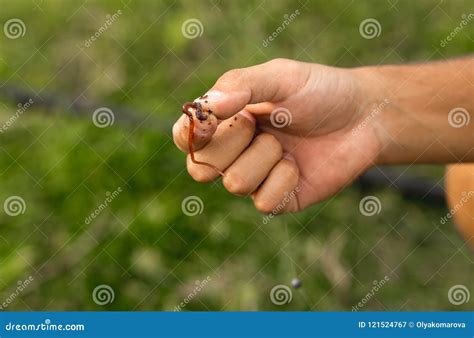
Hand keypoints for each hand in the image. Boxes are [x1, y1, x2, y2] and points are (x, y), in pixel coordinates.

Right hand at [172, 58, 380, 212]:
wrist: (364, 116)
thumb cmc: (319, 91)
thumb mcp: (280, 76)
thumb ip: (240, 84)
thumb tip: (207, 107)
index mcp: (226, 122)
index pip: (186, 138)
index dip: (190, 135)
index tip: (209, 121)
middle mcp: (235, 153)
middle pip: (202, 168)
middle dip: (233, 143)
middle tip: (261, 124)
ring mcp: (256, 178)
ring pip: (234, 184)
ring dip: (264, 158)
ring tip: (286, 143)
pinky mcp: (279, 199)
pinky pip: (264, 201)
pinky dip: (283, 179)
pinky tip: (299, 165)